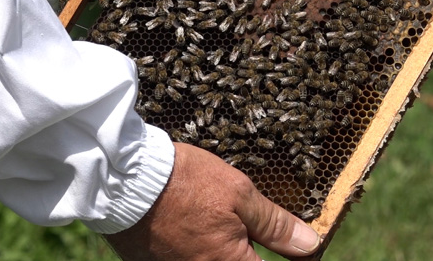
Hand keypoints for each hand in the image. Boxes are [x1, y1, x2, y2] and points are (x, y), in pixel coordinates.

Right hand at [104, 142, 319, 260]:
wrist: (124, 180)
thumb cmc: (183, 182)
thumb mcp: (238, 193)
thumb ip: (274, 224)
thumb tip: (308, 245)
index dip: (291, 258)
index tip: (297, 249)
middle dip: (248, 250)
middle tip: (248, 227)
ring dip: (222, 249)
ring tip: (211, 218)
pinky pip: (186, 259)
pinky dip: (194, 247)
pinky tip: (189, 222)